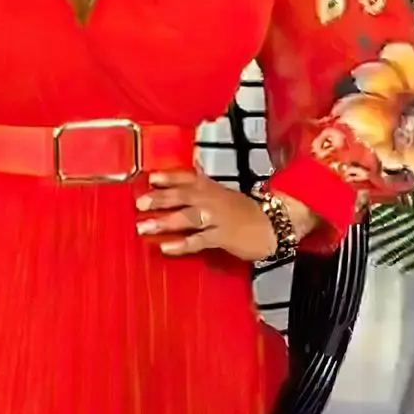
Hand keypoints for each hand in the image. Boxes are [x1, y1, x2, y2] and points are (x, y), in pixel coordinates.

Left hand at [135, 168, 276, 262]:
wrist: (274, 225)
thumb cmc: (247, 211)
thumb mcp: (225, 193)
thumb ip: (205, 184)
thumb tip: (192, 167)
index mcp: (212, 188)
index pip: (188, 178)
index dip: (169, 177)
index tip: (150, 177)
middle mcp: (212, 200)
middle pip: (183, 196)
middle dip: (161, 199)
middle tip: (140, 203)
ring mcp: (217, 218)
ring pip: (187, 217)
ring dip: (164, 222)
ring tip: (143, 226)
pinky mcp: (223, 237)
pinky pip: (199, 240)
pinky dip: (182, 244)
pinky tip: (166, 247)